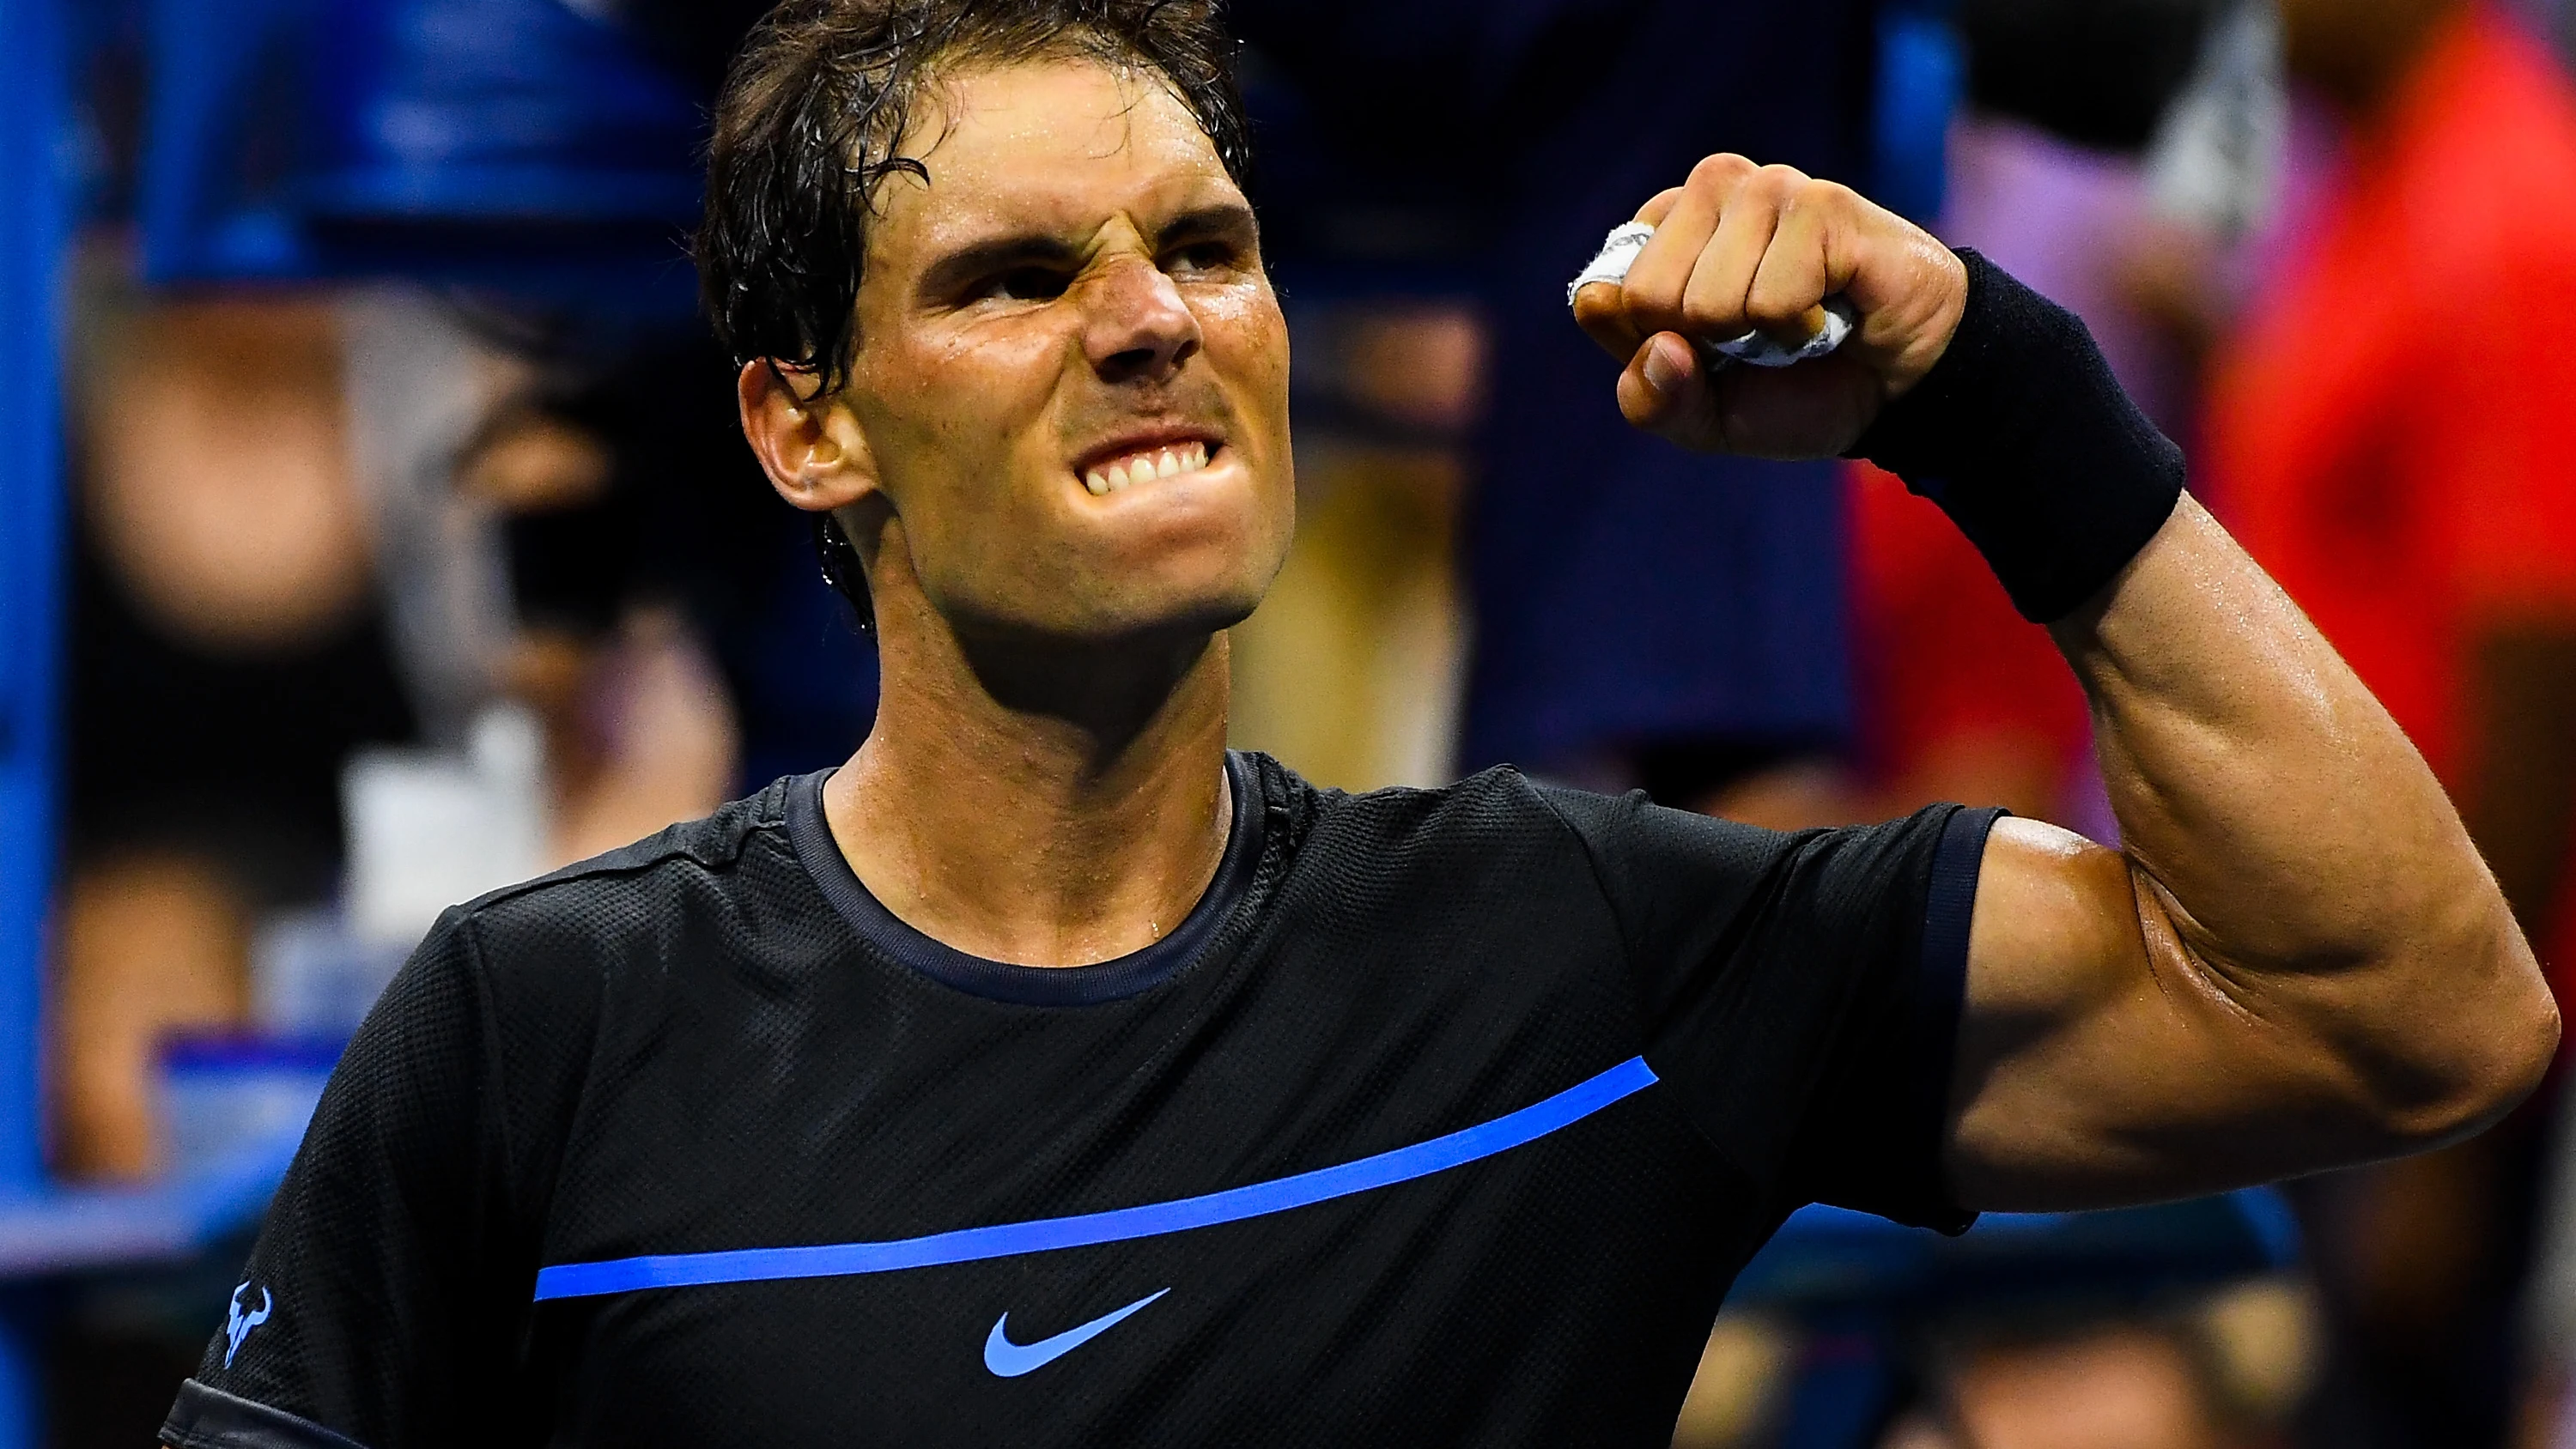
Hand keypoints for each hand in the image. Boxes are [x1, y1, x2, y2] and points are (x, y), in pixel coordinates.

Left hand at [1573, 155, 1967, 458]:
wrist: (1898, 392)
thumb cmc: (1799, 390)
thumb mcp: (1706, 420)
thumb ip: (1653, 400)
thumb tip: (1659, 350)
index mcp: (1664, 232)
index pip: (1604, 296)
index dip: (1657, 348)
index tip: (1708, 350)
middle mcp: (1709, 193)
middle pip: (1647, 296)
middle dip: (1707, 343)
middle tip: (1761, 335)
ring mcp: (1767, 188)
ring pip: (1709, 298)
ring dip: (1760, 337)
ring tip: (1802, 318)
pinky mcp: (1822, 203)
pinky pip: (1771, 298)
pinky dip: (1803, 327)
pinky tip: (1833, 306)